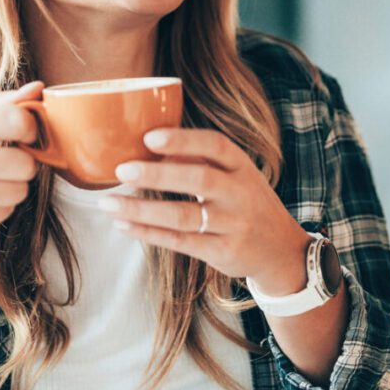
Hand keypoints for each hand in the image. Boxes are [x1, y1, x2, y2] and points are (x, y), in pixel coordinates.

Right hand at [0, 81, 42, 250]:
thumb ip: (0, 106)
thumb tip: (38, 89)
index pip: (18, 121)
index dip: (30, 130)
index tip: (24, 137)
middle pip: (26, 163)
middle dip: (20, 167)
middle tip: (0, 167)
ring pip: (21, 190)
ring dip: (10, 190)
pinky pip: (8, 211)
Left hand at [103, 128, 311, 289]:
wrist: (281, 251)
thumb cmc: (247, 204)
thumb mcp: (235, 176)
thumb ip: (200, 160)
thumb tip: (154, 147)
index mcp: (243, 167)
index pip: (216, 146)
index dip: (183, 139)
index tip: (149, 136)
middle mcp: (241, 194)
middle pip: (198, 179)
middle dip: (157, 174)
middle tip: (122, 169)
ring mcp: (233, 225)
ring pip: (183, 215)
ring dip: (142, 210)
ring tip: (108, 203)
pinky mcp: (223, 252)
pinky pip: (180, 241)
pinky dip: (149, 233)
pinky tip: (124, 225)